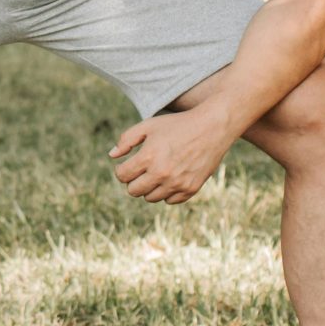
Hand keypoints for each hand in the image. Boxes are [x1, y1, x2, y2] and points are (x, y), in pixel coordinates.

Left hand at [107, 106, 235, 203]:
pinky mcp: (191, 189)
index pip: (122, 176)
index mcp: (148, 157)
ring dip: (149, 187)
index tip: (128, 165)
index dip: (122, 170)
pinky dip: (167, 192)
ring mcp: (177, 184)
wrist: (212, 128)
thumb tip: (112, 156)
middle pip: (134, 191)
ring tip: (157, 172)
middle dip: (133, 181)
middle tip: (141, 170)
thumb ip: (126, 139)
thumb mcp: (148, 125)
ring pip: (151, 198)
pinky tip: (170, 177)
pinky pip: (169, 200)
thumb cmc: (177, 125)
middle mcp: (162, 174)